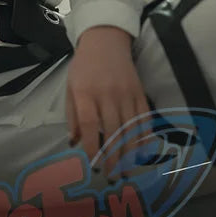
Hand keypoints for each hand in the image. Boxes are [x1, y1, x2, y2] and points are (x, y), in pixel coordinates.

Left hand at [65, 25, 151, 180]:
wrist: (106, 40)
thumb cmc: (84, 67)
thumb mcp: (71, 87)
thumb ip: (72, 116)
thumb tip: (76, 143)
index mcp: (86, 92)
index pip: (91, 124)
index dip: (93, 147)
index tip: (94, 164)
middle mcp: (107, 94)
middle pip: (113, 130)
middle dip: (113, 157)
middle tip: (112, 176)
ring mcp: (126, 93)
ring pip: (130, 128)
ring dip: (130, 153)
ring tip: (127, 171)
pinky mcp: (140, 92)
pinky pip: (144, 118)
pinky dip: (145, 137)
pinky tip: (143, 153)